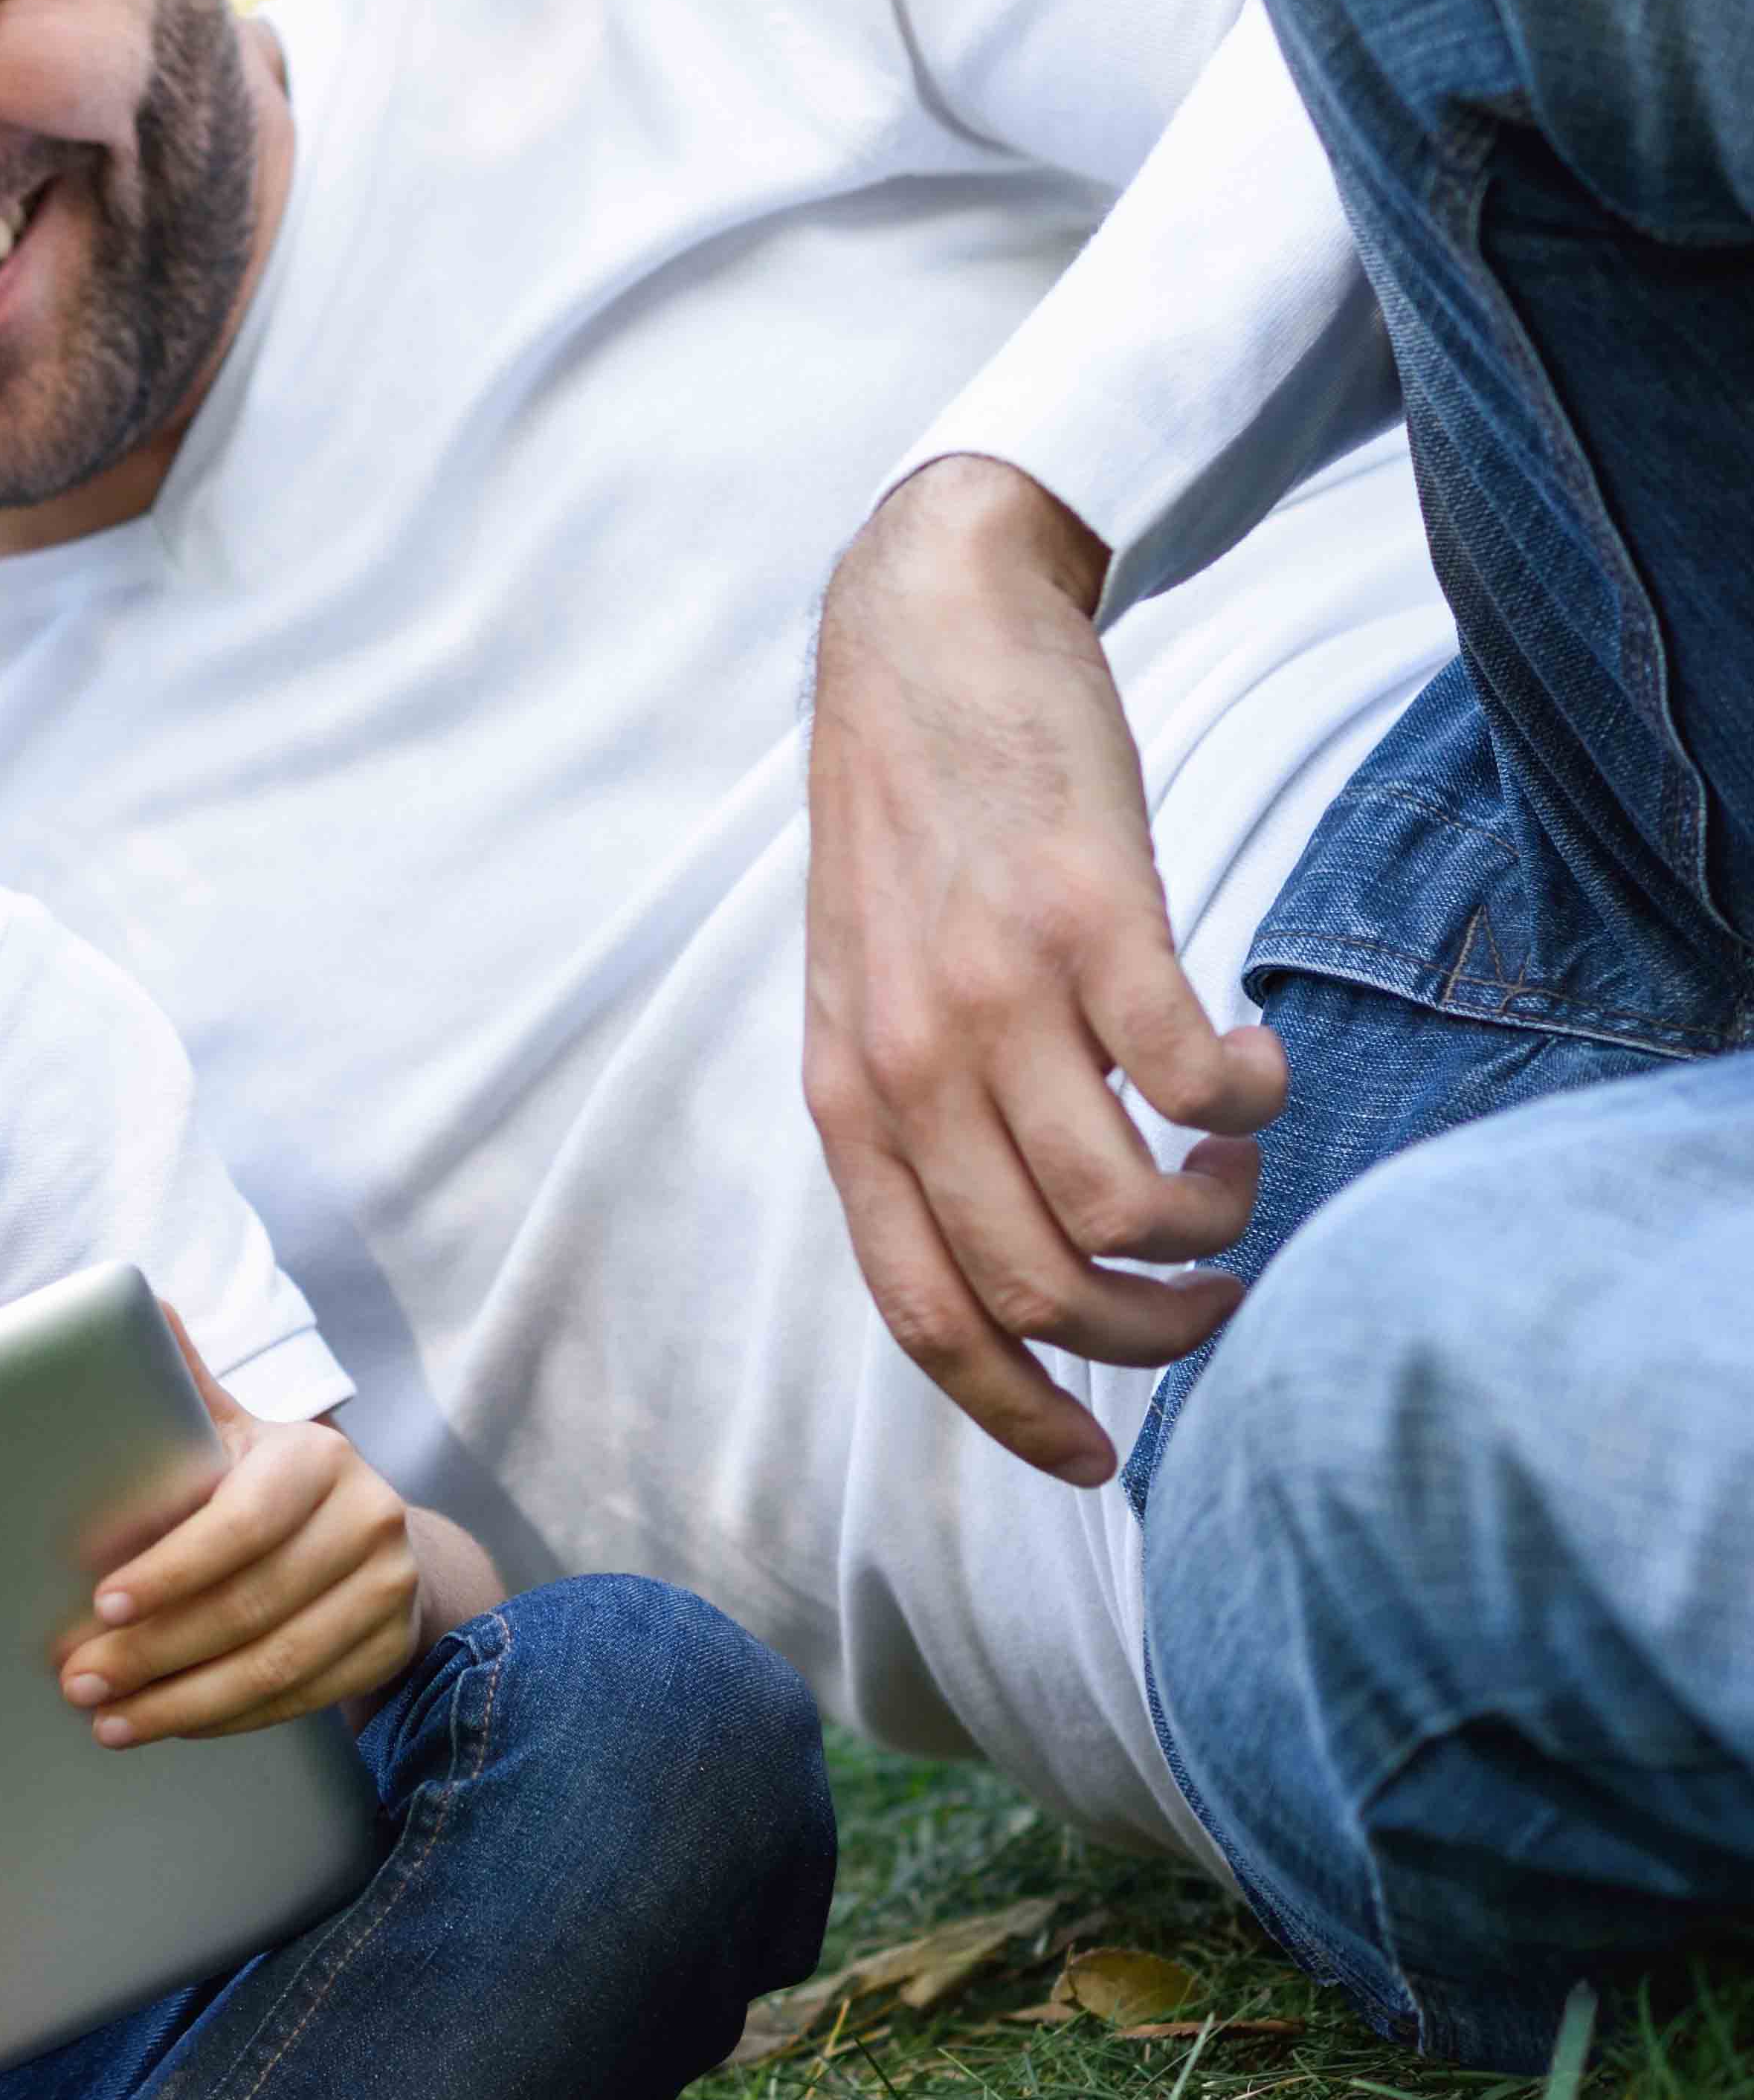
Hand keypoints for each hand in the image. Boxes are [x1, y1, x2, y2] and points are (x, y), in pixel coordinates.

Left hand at [55, 1407, 415, 1741]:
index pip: (239, 1523)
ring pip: (277, 1664)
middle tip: (79, 1680)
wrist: (374, 1536)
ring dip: (184, 1701)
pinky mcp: (392, 1646)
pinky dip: (231, 1718)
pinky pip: (303, 1697)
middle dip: (154, 1652)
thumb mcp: (238, 1430)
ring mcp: (389, 1588)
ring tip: (109, 1721)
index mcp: (316, 1457)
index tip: (102, 1605)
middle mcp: (367, 1519)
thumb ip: (187, 1382)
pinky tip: (173, 1726)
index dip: (171, 1570)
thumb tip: (138, 1301)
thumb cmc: (271, 1483)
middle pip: (250, 1605)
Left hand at [804, 456, 1282, 1485]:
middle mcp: (909, 1062)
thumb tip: (1014, 1255)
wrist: (921, 637)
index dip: (1012, 1407)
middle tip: (1217, 1297)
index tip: (1094, 1462)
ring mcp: (997, 991)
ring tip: (1235, 1166)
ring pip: (1125, 1205)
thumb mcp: (869, 989)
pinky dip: (1250, 1103)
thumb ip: (919, 1114)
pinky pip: (1195, 1080)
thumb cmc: (915, 829)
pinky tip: (1252, 1059)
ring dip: (1214, 1220)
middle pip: (1039, 1284)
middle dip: (1150, 1334)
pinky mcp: (1093, 918)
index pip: (923, 1309)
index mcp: (848, 1095)